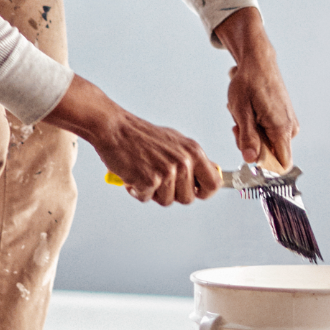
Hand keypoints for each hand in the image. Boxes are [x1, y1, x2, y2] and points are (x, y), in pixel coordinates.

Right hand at [42, 74, 220, 205]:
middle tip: (158, 178)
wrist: (115, 128)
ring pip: (167, 201)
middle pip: (188, 198)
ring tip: (144, 172)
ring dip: (153, 192)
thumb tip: (212, 173)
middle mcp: (184, 162)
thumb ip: (193, 159)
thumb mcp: (176, 142)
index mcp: (194, 152)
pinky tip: (133, 174)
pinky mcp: (150, 180)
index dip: (204, 192)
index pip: (214, 183)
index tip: (195, 192)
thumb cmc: (142, 136)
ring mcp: (167, 172)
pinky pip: (147, 198)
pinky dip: (138, 191)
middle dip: (172, 194)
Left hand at [214, 7, 298, 168]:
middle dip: (251, 145)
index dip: (263, 165)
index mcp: (281, 128)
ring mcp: (289, 123)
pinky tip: (250, 112)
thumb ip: (247, 137)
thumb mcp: (241, 110)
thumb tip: (250, 160)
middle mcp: (290, 128)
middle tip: (238, 126)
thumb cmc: (249, 82)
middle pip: (271, 155)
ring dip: (252, 134)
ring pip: (269, 144)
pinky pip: (270, 133)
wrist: (258, 61)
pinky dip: (256, 127)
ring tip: (244, 115)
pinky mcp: (285, 119)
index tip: (248, 151)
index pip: (282, 165)